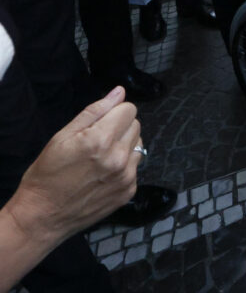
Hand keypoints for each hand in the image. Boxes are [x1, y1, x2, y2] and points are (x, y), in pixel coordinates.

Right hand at [5, 86, 139, 245]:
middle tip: (97, 141)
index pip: (129, 109)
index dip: (115, 112)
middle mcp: (118, 157)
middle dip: (120, 127)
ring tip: (100, 158)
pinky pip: (135, 166)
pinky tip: (103, 174)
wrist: (42, 217)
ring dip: (124, 146)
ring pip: (138, 144)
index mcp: (101, 140)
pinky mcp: (129, 191)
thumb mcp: (63, 136)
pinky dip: (124, 166)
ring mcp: (126, 176)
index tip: (101, 122)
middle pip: (135, 125)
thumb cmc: (47, 174)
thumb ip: (95, 110)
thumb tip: (119, 92)